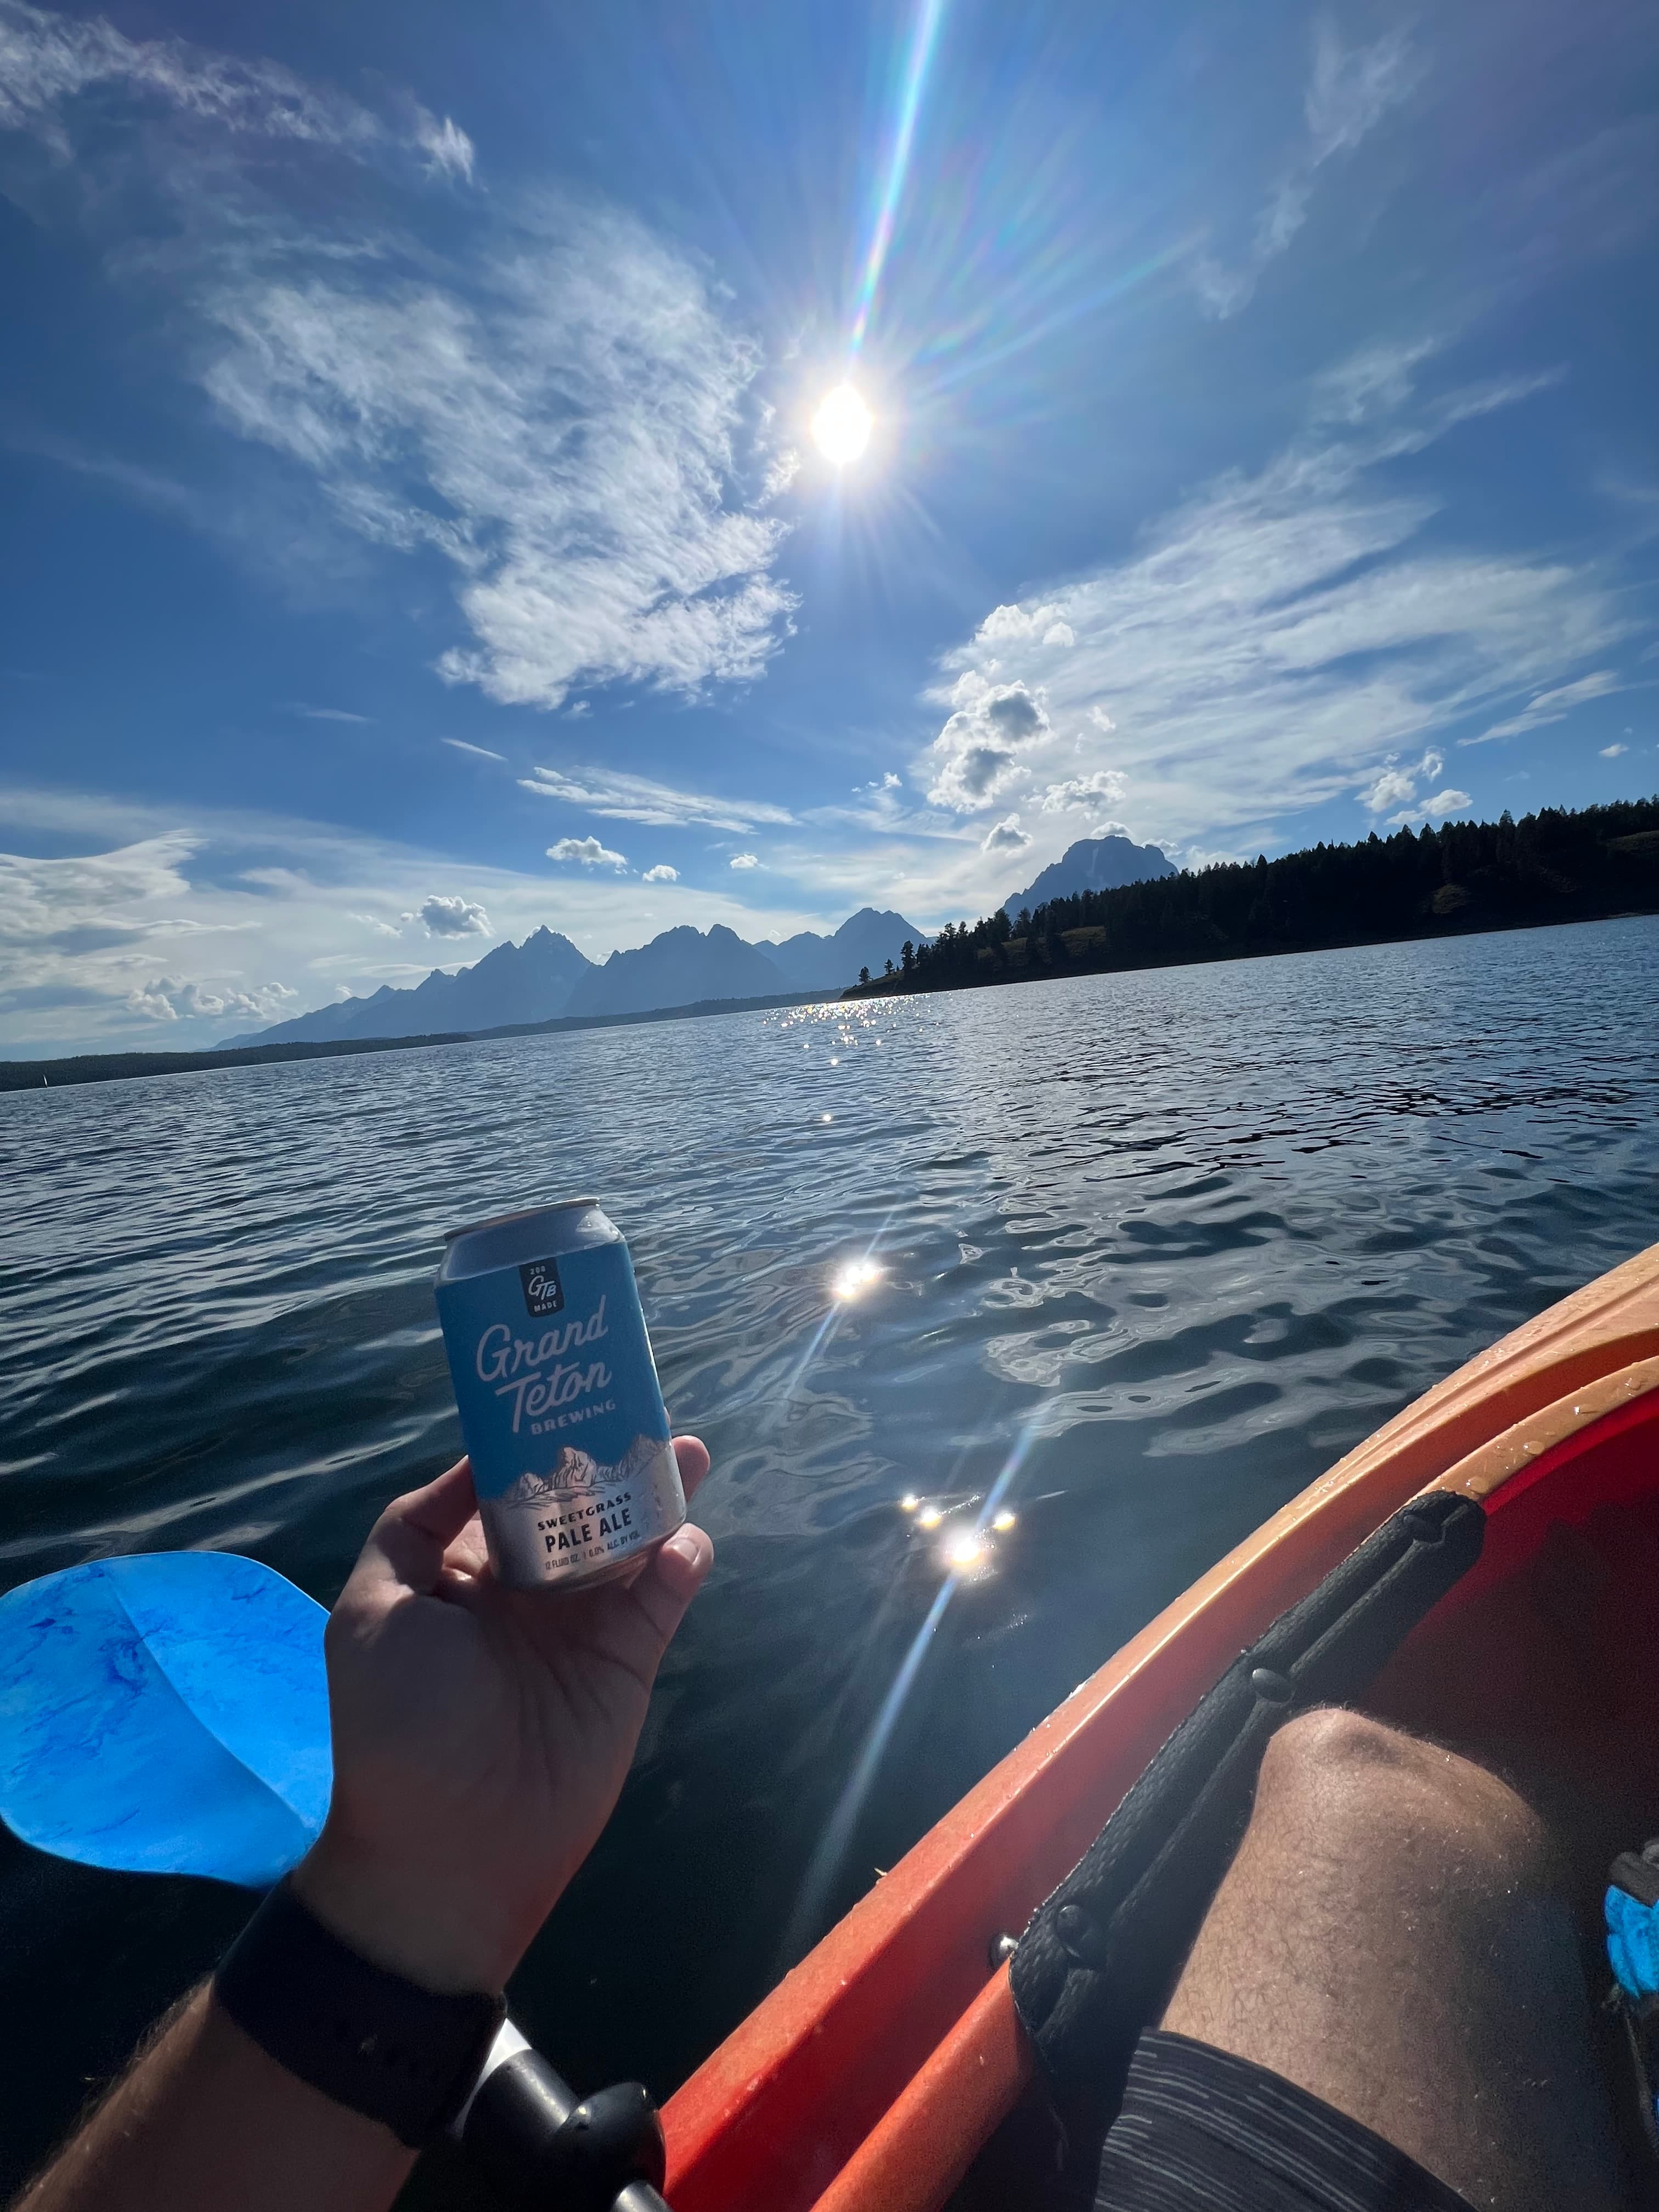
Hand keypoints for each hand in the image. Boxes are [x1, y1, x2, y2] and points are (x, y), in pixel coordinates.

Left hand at [291, 1444, 712, 1993]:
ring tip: (685, 1449)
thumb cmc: (397, 1728)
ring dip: (659, 1494)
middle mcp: (525, 1588)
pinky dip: (680, 1562)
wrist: (449, 1851)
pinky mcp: (627, 1661)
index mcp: (459, 1571)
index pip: (503, 1487)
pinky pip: (662, 1597)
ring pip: (630, 1540)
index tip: (557, 1390)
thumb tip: (475, 1462)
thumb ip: (413, 1528)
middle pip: (576, 1503)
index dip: (530, 1441)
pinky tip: (684, 1541)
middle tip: (636, 1403)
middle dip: (605, 1455)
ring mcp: (581, 1623)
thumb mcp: (371, 1613)